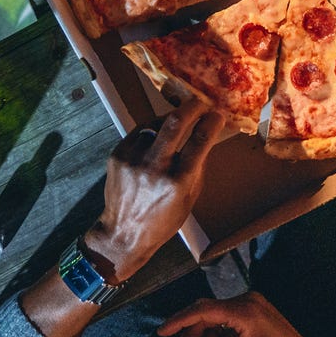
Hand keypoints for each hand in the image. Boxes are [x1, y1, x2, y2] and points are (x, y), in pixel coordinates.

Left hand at [83, 99, 224, 282]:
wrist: (121, 234)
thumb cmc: (163, 220)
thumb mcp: (190, 198)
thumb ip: (198, 165)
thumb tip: (206, 135)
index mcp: (178, 181)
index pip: (200, 140)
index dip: (212, 121)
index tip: (218, 114)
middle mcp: (155, 167)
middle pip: (175, 122)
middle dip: (192, 106)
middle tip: (201, 102)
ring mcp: (133, 158)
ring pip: (156, 122)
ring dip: (171, 119)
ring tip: (178, 123)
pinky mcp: (118, 154)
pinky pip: (141, 131)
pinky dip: (152, 130)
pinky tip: (157, 137)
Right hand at [159, 291, 323, 336]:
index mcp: (245, 310)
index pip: (203, 308)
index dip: (179, 320)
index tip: (160, 331)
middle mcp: (249, 300)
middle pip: (207, 312)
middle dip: (191, 335)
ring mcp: (254, 304)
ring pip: (216, 318)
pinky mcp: (257, 312)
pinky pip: (229, 321)